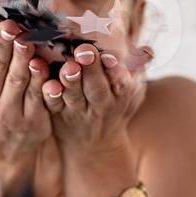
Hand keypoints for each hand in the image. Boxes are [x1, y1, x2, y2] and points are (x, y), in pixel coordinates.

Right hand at [0, 15, 53, 163]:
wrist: (2, 147)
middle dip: (1, 43)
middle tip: (9, 25)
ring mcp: (9, 110)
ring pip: (16, 80)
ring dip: (21, 59)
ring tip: (26, 39)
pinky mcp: (31, 120)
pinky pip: (36, 97)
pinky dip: (39, 81)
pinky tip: (43, 65)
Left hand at [40, 42, 151, 157]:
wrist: (95, 145)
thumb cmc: (115, 105)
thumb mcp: (134, 91)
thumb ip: (139, 69)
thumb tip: (148, 50)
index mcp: (120, 94)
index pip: (120, 82)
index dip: (115, 69)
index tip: (109, 55)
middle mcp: (100, 104)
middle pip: (96, 88)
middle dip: (91, 69)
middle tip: (85, 51)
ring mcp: (78, 110)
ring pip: (74, 96)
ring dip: (70, 81)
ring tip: (68, 67)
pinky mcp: (58, 114)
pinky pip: (53, 105)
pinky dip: (50, 95)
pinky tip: (47, 84)